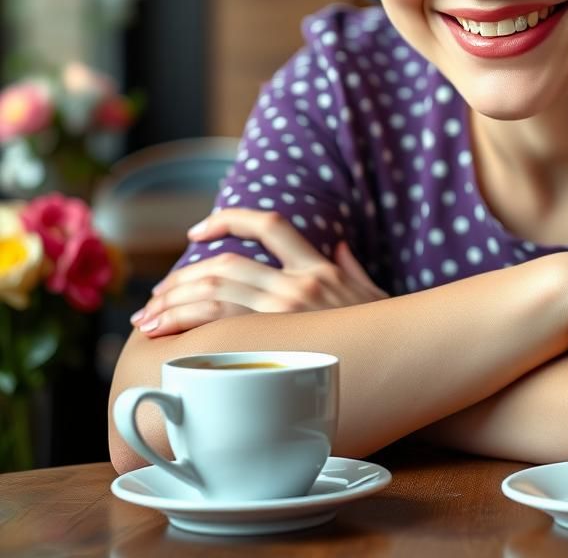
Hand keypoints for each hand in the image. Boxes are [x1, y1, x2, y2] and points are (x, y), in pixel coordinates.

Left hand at [130, 208, 388, 336]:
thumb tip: (342, 246)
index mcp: (317, 267)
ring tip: (149, 318)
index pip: (268, 225)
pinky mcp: (282, 344)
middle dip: (181, 279)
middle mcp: (299, 285)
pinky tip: (170, 337)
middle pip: (225, 266)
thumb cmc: (386, 331)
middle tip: (155, 297)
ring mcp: (290, 315)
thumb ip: (351, 267)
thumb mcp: (371, 292)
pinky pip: (224, 330)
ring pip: (217, 296)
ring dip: (176, 304)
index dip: (228, 219)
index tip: (196, 231)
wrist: (406, 360)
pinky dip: (191, 329)